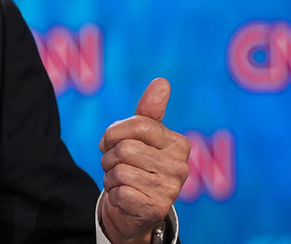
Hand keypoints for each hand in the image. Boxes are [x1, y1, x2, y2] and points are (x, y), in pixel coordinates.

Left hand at [98, 79, 190, 243]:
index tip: (110, 141)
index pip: (138, 125)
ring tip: (122, 181)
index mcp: (178, 144)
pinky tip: (124, 196)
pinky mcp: (155, 209)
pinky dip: (113, 193)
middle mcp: (180, 167)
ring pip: (119, 170)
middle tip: (116, 165)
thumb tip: (162, 82)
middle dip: (110, 156)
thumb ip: (150, 111)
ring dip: (110, 176)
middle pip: (125, 148)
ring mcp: (170, 190)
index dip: (114, 132)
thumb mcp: (142, 136)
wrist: (135, 209)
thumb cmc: (137, 165)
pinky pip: (119, 191)